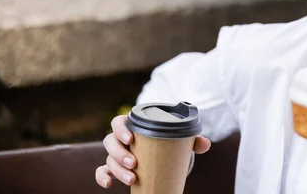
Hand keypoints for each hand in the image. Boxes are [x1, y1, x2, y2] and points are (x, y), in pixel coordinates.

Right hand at [95, 115, 210, 187]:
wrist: (165, 157)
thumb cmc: (169, 143)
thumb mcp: (180, 140)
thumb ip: (192, 140)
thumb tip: (205, 144)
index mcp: (134, 126)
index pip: (119, 122)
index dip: (120, 129)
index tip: (131, 138)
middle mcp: (122, 139)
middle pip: (110, 141)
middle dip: (120, 153)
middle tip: (135, 162)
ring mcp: (117, 154)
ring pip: (108, 158)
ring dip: (117, 168)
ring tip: (133, 178)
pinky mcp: (115, 168)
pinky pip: (102, 171)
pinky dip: (101, 176)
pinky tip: (108, 184)